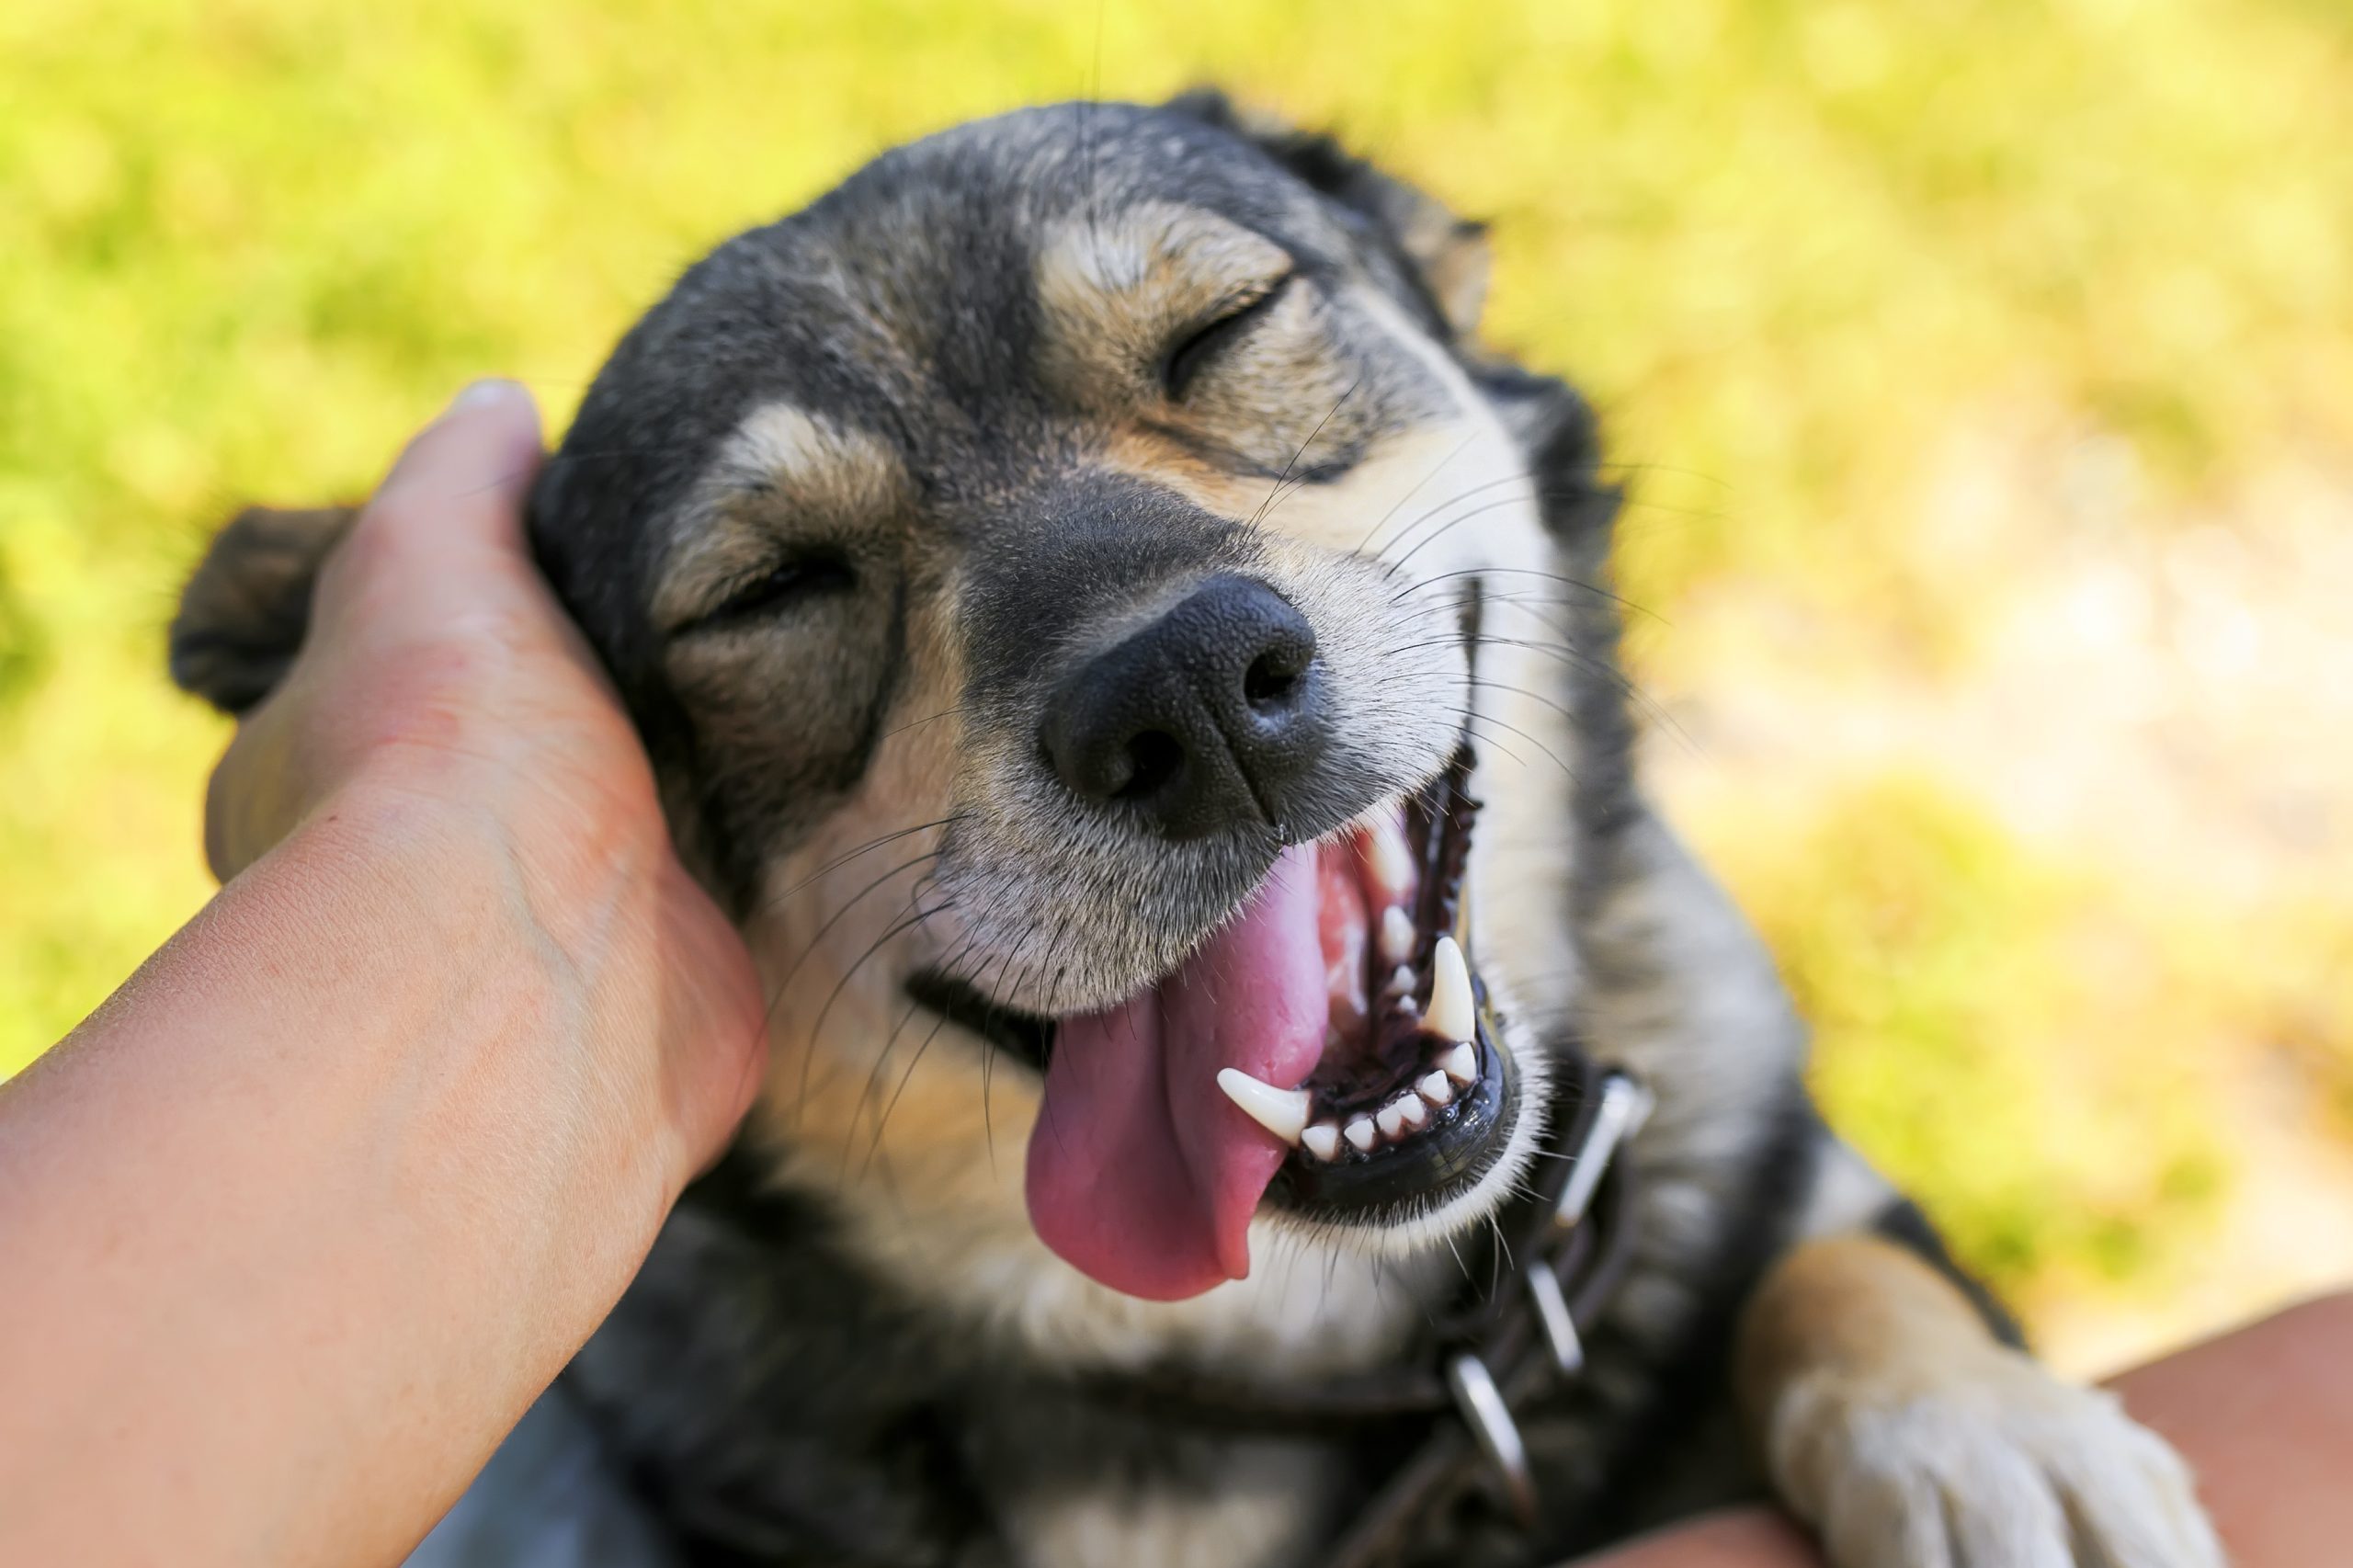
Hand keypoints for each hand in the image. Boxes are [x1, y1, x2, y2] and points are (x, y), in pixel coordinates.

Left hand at [204, 378, 765, 1191]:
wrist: (539, 964)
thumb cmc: (448, 752)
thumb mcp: (427, 550)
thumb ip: (462, 474)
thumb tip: (502, 406)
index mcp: (313, 770)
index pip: (381, 678)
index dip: (464, 625)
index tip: (563, 574)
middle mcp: (413, 877)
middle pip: (515, 765)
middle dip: (597, 710)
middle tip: (708, 627)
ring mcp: (543, 949)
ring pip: (626, 841)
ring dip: (695, 790)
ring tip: (797, 688)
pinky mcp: (667, 997)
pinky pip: (721, 914)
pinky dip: (765, 868)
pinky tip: (827, 798)